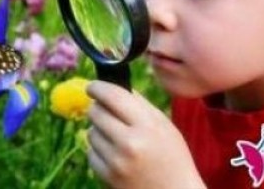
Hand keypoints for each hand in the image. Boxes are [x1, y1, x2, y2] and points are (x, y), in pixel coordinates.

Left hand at [86, 81, 205, 188]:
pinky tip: (115, 154)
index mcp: (146, 126)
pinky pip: (90, 152)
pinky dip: (99, 150)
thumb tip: (111, 86)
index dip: (98, 87)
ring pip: (91, 132)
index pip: (112, 96)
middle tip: (106, 111)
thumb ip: (139, 104)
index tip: (93, 86)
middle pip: (96, 112)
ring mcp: (116, 162)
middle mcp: (129, 143)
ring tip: (117, 137)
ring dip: (99, 130)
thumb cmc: (172, 156)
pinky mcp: (107, 177)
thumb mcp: (163, 125)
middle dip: (98, 108)